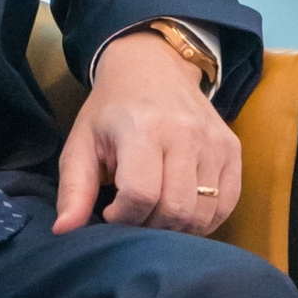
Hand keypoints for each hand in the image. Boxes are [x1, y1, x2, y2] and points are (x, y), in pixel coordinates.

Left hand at [56, 31, 240, 236]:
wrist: (154, 67)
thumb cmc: (112, 110)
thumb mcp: (82, 142)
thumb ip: (74, 189)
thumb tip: (64, 231)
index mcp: (143, 129)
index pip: (140, 195)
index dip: (123, 217)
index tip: (111, 212)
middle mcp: (185, 134)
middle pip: (175, 209)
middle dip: (150, 227)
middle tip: (134, 216)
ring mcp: (214, 142)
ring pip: (202, 213)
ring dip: (177, 227)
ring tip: (156, 214)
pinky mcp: (233, 149)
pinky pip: (226, 204)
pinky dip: (204, 220)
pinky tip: (182, 211)